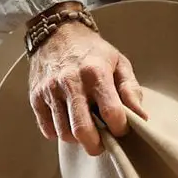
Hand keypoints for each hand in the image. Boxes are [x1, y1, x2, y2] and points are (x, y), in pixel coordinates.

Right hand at [27, 2, 147, 155]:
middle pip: (83, 130)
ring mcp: (50, 90)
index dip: (120, 129)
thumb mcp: (119, 63)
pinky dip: (60, 132)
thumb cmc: (93, 51)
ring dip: (78, 139)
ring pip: (65, 133)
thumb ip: (131, 90)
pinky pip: (48, 129)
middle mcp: (71, 82)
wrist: (57, 31)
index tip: (121, 129)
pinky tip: (68, 122)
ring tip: (86, 129)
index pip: (111, 114)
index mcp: (95, 73)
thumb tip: (141, 118)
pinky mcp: (36, 97)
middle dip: (96, 146)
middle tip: (102, 144)